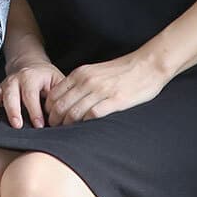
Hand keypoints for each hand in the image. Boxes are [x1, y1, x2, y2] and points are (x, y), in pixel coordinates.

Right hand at [0, 58, 63, 127]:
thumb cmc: (47, 78)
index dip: (35, 110)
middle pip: (10, 94)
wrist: (30, 64)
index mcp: (31, 77)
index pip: (32, 94)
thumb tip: (67, 114)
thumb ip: (61, 95)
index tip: (40, 126)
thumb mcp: (58, 81)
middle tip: (16, 125)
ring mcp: (2, 87)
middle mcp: (14, 80)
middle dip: (13, 110)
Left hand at [45, 51, 171, 123]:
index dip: (49, 108)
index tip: (50, 117)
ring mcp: (100, 91)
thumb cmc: (122, 70)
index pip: (55, 94)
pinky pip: (92, 115)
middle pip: (61, 105)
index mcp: (81, 73)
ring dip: (67, 125)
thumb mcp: (95, 71)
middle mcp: (87, 81)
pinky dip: (85, 124)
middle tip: (55, 129)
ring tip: (66, 132)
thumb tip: (68, 98)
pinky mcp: (115, 100)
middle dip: (54, 119)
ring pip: (74, 112)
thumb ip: (81, 82)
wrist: (147, 65)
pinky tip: (84, 129)